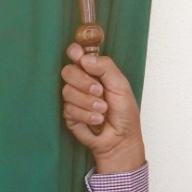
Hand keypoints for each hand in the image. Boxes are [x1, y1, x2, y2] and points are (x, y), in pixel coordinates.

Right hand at [61, 44, 145, 173]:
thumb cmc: (124, 112)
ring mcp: (73, 99)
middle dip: (83, 82)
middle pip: (67, 72)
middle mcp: (81, 83)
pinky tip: (97, 119)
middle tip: (99, 91)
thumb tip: (84, 58)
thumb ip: (105, 67)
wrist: (121, 138)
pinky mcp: (69, 115)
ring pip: (67, 91)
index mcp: (93, 72)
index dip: (74, 52)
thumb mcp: (121, 85)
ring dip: (88, 102)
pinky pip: (69, 109)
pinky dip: (85, 115)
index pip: (77, 55)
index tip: (77, 55)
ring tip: (103, 110)